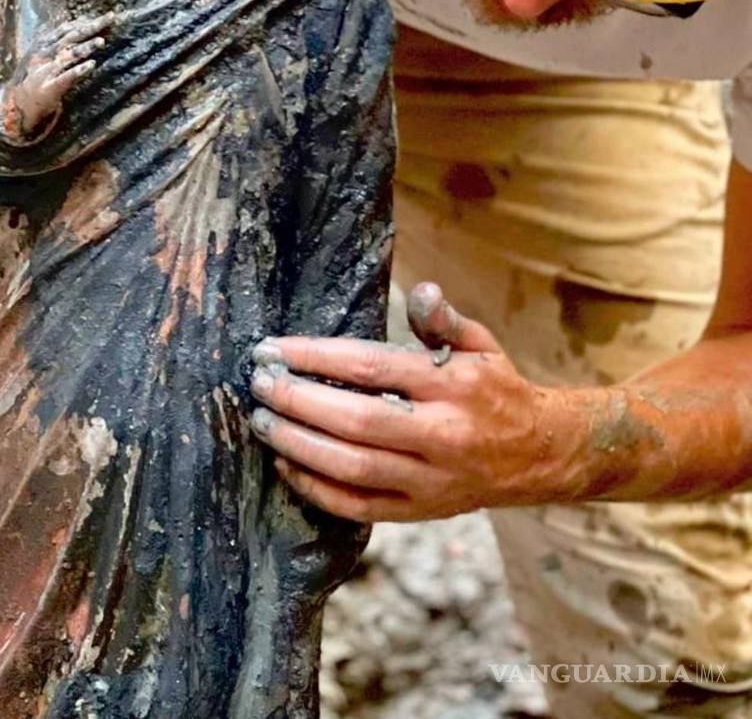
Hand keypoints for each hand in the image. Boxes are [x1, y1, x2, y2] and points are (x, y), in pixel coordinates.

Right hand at [0, 14, 112, 139]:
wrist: (16, 105)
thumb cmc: (33, 79)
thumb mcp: (42, 56)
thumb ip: (58, 42)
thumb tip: (76, 24)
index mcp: (44, 45)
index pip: (67, 28)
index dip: (85, 21)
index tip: (105, 16)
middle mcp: (45, 54)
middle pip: (71, 36)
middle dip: (91, 26)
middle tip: (110, 18)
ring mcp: (46, 70)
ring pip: (69, 55)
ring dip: (86, 47)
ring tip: (101, 41)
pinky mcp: (50, 88)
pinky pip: (66, 77)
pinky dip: (79, 70)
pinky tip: (92, 65)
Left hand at [247, 283, 588, 521]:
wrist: (543, 456)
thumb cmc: (499, 391)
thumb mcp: (481, 346)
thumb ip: (444, 320)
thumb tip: (420, 291)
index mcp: (453, 386)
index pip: (371, 367)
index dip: (315, 358)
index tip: (274, 349)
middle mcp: (442, 435)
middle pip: (354, 421)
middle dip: (297, 401)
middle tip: (259, 383)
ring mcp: (431, 480)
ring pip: (351, 467)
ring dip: (298, 445)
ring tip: (261, 422)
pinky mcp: (420, 511)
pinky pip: (358, 507)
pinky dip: (316, 489)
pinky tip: (286, 464)